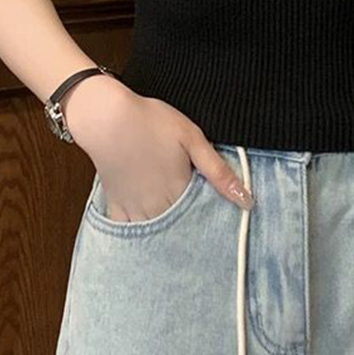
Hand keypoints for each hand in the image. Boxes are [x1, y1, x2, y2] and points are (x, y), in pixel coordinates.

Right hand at [62, 78, 254, 219]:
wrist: (106, 118)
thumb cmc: (151, 122)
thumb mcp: (192, 139)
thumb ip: (218, 172)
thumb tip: (246, 199)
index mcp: (179, 192)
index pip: (201, 219)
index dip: (211, 220)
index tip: (219, 222)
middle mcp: (157, 207)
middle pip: (179, 231)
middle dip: (191, 232)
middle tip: (200, 229)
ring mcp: (134, 209)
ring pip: (155, 236)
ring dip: (167, 236)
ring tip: (178, 231)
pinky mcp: (115, 206)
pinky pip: (129, 233)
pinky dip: (140, 235)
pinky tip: (148, 230)